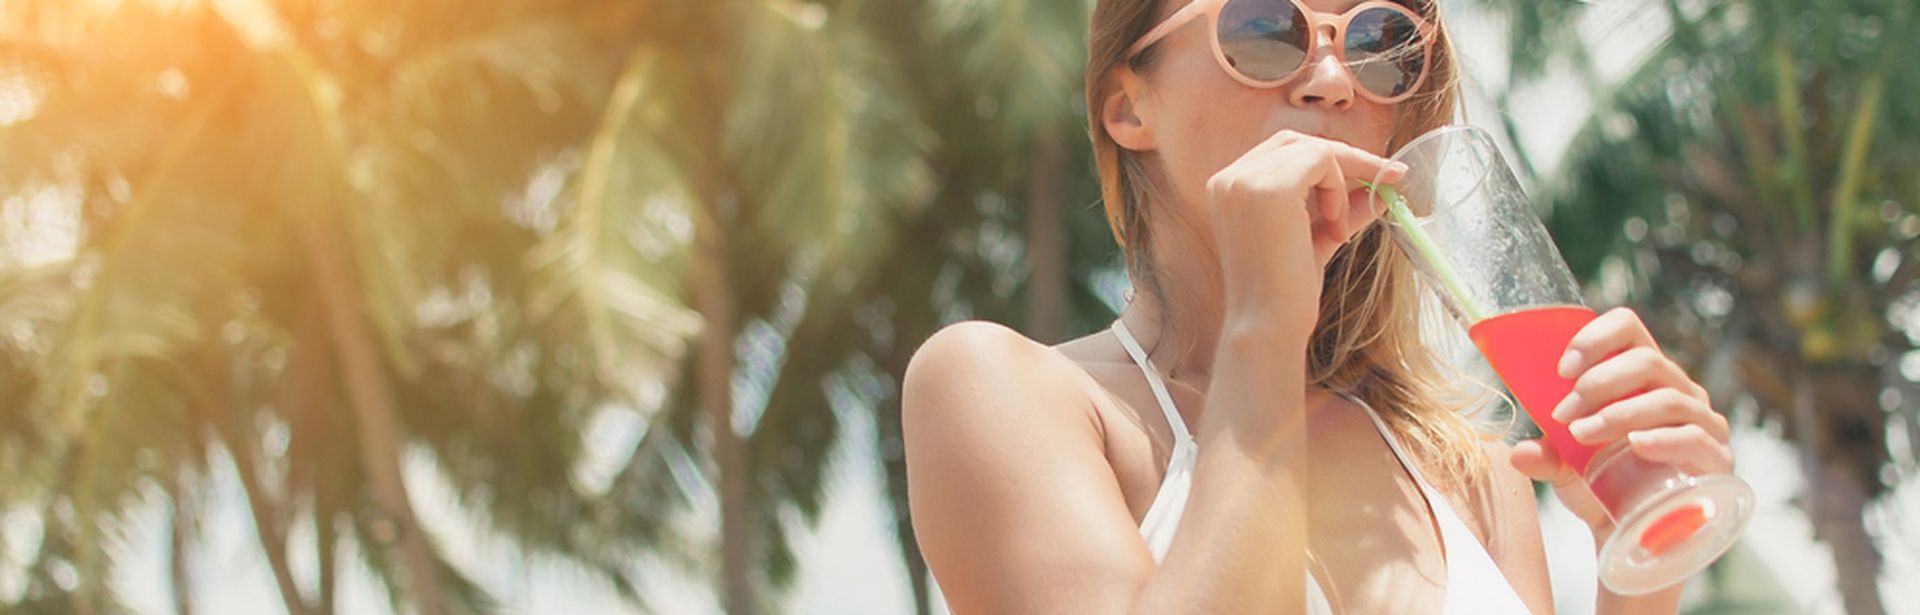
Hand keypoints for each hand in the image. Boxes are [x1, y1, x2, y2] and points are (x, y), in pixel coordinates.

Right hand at [1204, 130, 1405, 339]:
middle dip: (1343, 159)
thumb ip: (1341, 210)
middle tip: (1383, 180)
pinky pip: (1321, 160)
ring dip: (1342, 179)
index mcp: (1228, 189)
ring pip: (1313, 148)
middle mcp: (1229, 179)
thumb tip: (1381, 191)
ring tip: (1339, 226)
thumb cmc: (1284, 293)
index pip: (1282, 152)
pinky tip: (1333, 226)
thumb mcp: (1315, 239)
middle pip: (1296, 142)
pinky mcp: (1268, 189)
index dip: (1328, 162)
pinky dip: (1338, 187)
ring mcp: (1245, 181)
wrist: (1267, 327)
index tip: (1372, 178)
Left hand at [1506, 307, 1733, 533]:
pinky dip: (1663, 438)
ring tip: (1584, 435)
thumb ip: (1545, 455)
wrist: (1636, 538)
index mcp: (1641, 376)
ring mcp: (1702, 422)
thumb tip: (1519, 453)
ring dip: (1619, 413)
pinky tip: (1636, 445)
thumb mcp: (1566, 468)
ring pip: (1667, 397)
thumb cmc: (1605, 487)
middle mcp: (1677, 390)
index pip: (1627, 328)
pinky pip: (1696, 437)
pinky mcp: (1716, 458)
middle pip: (1646, 360)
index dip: (1595, 338)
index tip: (1562, 370)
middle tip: (1564, 415)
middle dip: (1597, 383)